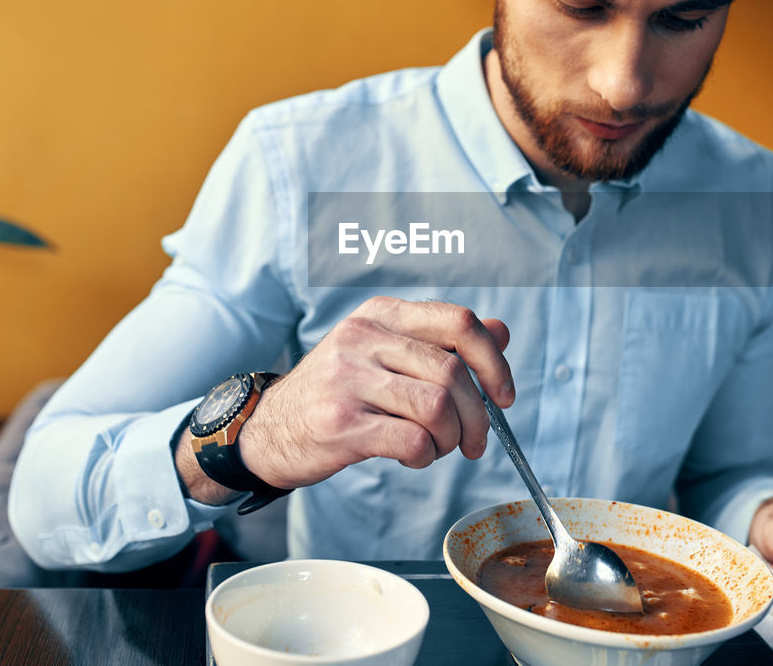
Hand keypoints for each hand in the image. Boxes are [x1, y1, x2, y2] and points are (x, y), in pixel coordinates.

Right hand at [238, 297, 512, 490]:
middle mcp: (364, 338)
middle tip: (474, 442)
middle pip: (453, 372)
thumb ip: (441, 342)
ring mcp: (348, 378)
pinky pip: (412, 440)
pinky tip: (412, 457)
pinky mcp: (340, 423)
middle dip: (478, 416)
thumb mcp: (384, 352)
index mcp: (381, 314)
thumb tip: (501, 332)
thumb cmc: (336, 392)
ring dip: (452, 438)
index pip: (459, 322)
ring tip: (438, 447)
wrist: (268, 429)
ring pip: (438, 406)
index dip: (494, 360)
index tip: (504, 394)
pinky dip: (426, 456)